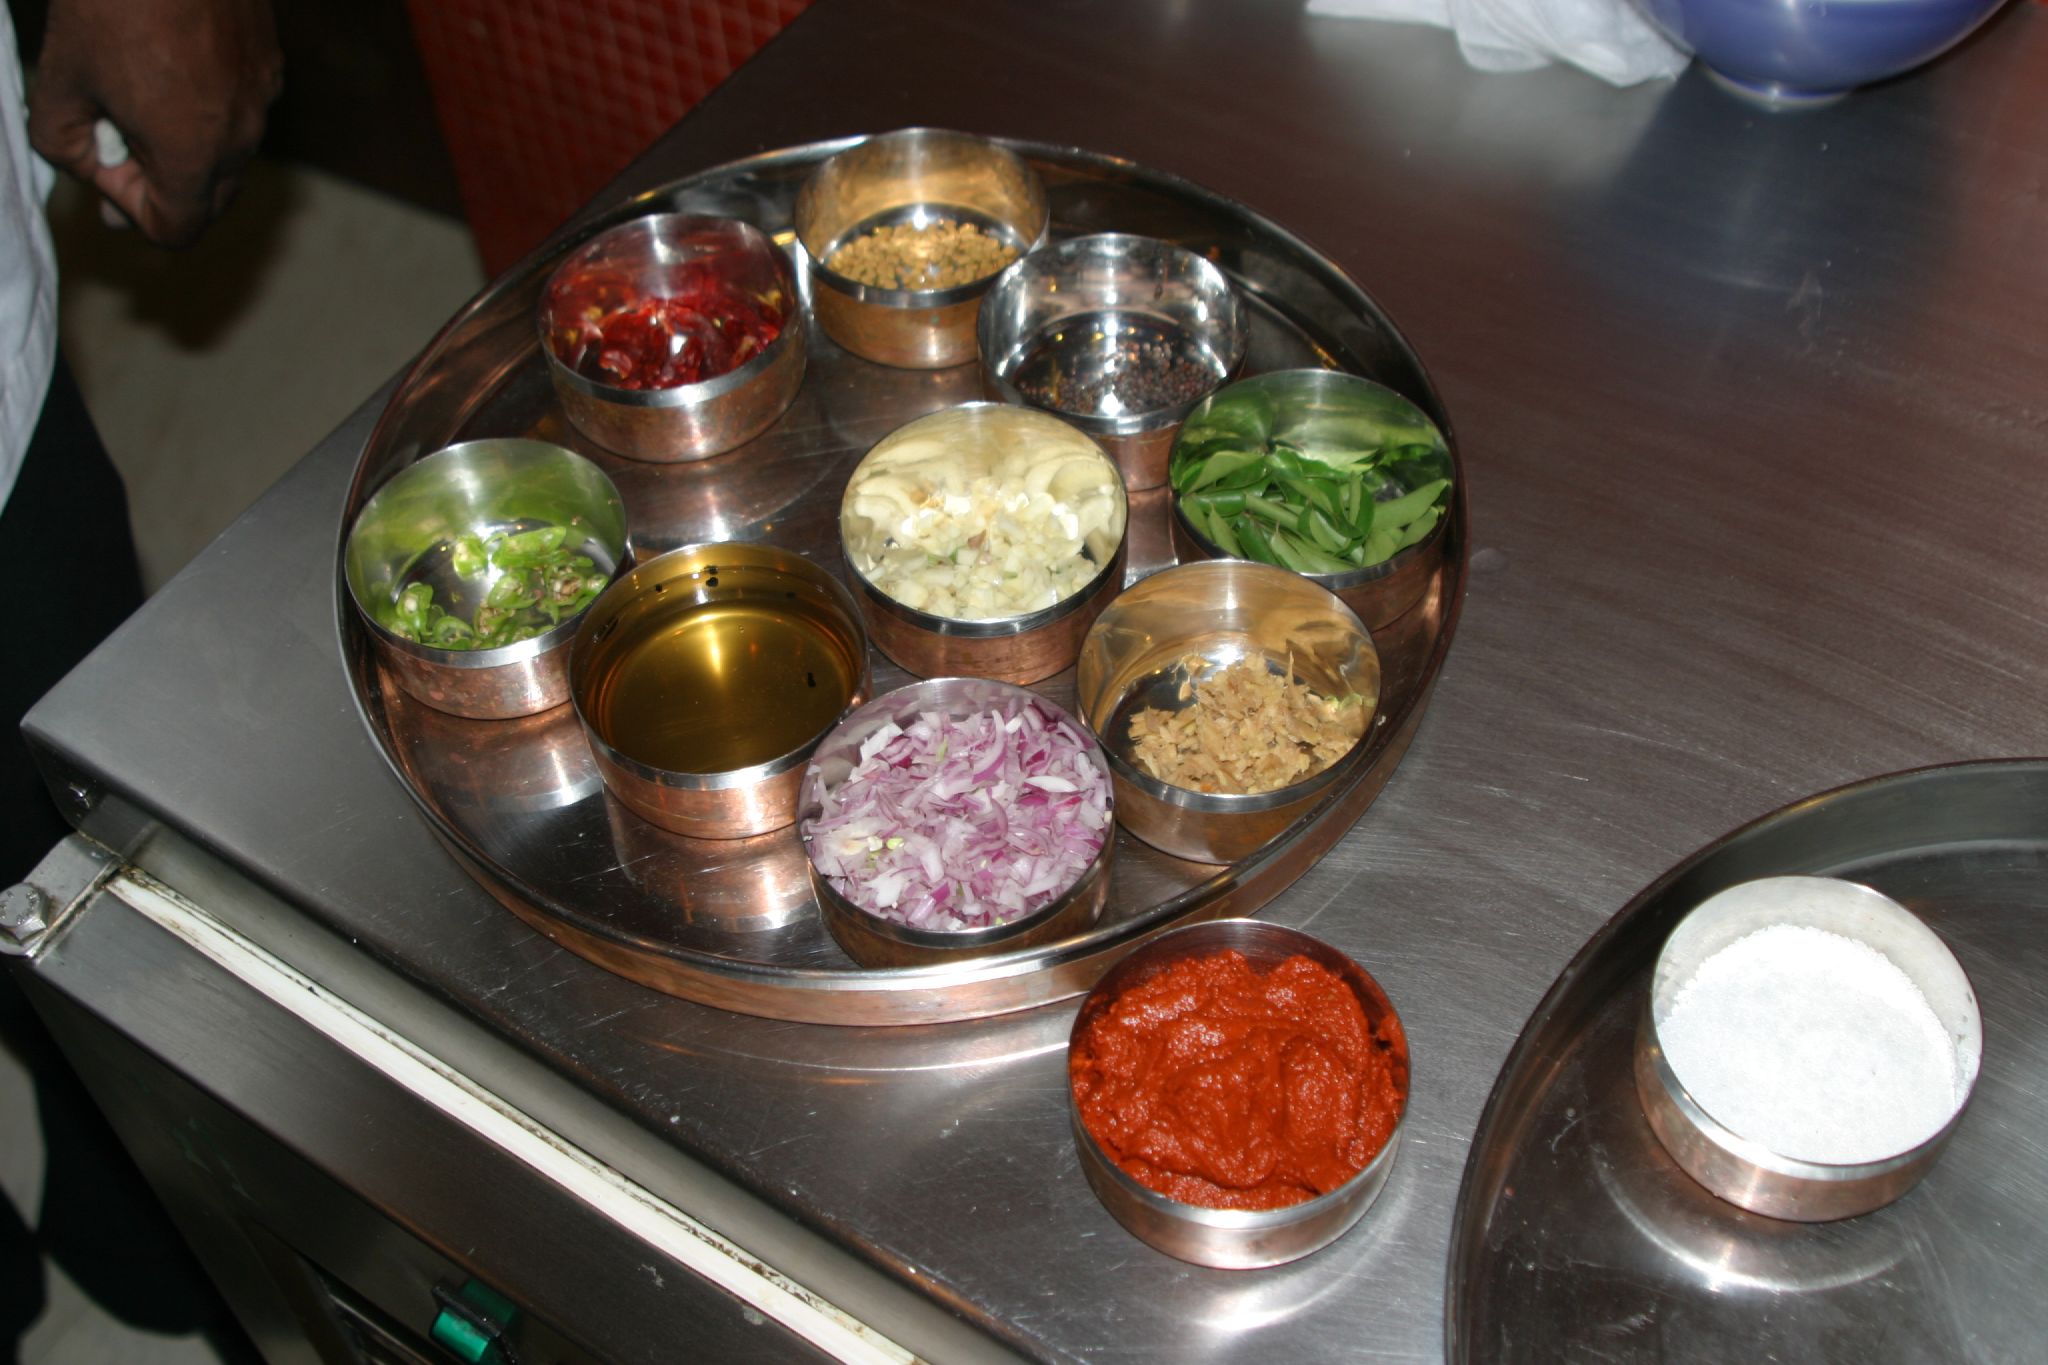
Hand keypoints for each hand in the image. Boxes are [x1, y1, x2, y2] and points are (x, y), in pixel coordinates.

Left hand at [26, 0, 281, 247]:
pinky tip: (170, 65)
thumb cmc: (111, 1)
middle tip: (113, 152)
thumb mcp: (59, 77)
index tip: (99, 165)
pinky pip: (239, 110)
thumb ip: (64, 142)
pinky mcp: (268, 63)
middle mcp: (240, 136)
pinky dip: (206, 108)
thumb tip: (86, 162)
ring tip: (138, 96)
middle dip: (161, 186)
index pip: (175, 229)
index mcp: (191, 152)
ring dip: (185, 145)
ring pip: (226, 154)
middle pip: (208, 200)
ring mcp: (261, 98)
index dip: (130, 211)